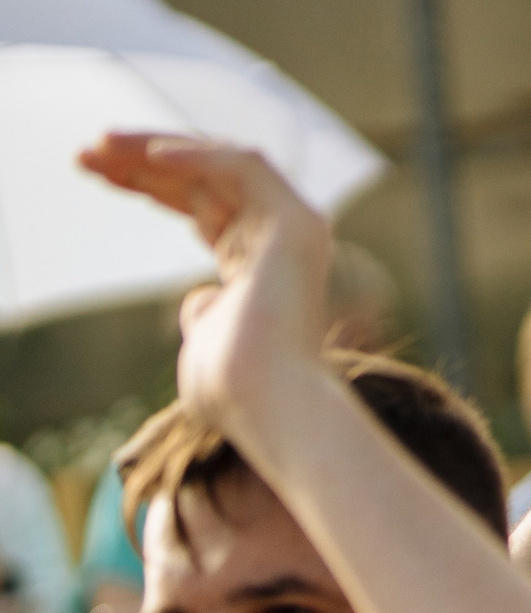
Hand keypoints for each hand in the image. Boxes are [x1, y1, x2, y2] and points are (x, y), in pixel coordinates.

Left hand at [78, 134, 330, 434]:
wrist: (265, 401)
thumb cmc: (234, 388)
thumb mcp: (205, 338)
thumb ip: (204, 312)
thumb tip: (198, 300)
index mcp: (261, 267)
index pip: (205, 206)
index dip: (151, 186)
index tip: (96, 174)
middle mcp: (283, 243)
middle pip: (207, 181)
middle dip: (143, 163)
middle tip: (85, 153)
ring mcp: (295, 231)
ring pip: (223, 162)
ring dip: (160, 149)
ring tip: (102, 145)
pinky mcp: (296, 224)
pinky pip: (245, 167)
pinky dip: (199, 156)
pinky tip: (148, 158)